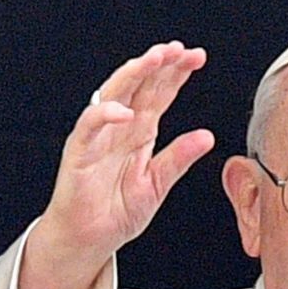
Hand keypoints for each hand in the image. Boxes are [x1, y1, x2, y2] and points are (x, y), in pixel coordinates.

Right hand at [41, 41, 215, 258]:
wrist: (89, 239)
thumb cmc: (116, 211)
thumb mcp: (157, 184)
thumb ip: (179, 158)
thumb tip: (207, 136)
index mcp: (139, 132)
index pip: (159, 94)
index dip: (176, 74)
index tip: (196, 57)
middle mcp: (119, 127)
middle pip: (139, 86)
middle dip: (158, 64)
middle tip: (179, 49)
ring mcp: (98, 136)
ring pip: (115, 95)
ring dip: (133, 75)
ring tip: (154, 59)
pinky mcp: (79, 151)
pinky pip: (90, 125)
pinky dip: (105, 115)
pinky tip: (125, 110)